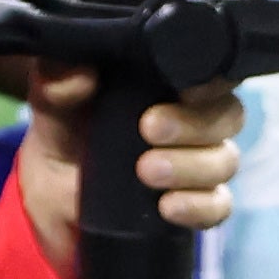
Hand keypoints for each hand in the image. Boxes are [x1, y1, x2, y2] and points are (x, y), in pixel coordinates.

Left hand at [13, 67, 243, 275]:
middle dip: (194, 123)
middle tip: (149, 128)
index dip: (209, 76)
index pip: (212, 72)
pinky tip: (168, 207)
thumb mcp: (52, 106)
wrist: (51, 202)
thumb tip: (79, 73)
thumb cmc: (65, 138)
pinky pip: (218, 207)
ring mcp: (199, 166)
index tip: (182, 86)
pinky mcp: (196, 207)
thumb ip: (57, 82)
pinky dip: (198, 206)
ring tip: (146, 170)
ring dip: (191, 166)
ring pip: (225, 161)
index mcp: (170, 84)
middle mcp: (196, 121)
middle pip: (228, 115)